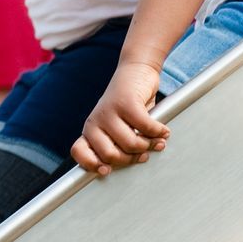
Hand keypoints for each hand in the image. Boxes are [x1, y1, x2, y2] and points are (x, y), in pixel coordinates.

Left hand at [72, 59, 169, 175]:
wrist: (136, 69)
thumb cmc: (130, 106)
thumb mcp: (119, 128)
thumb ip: (118, 145)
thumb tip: (129, 166)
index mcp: (90, 130)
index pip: (79, 152)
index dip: (92, 165)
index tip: (108, 171)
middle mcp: (95, 121)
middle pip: (110, 155)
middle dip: (131, 159)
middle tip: (144, 154)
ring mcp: (109, 112)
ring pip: (130, 144)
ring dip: (149, 145)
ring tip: (157, 141)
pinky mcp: (126, 103)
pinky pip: (145, 127)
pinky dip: (158, 131)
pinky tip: (163, 130)